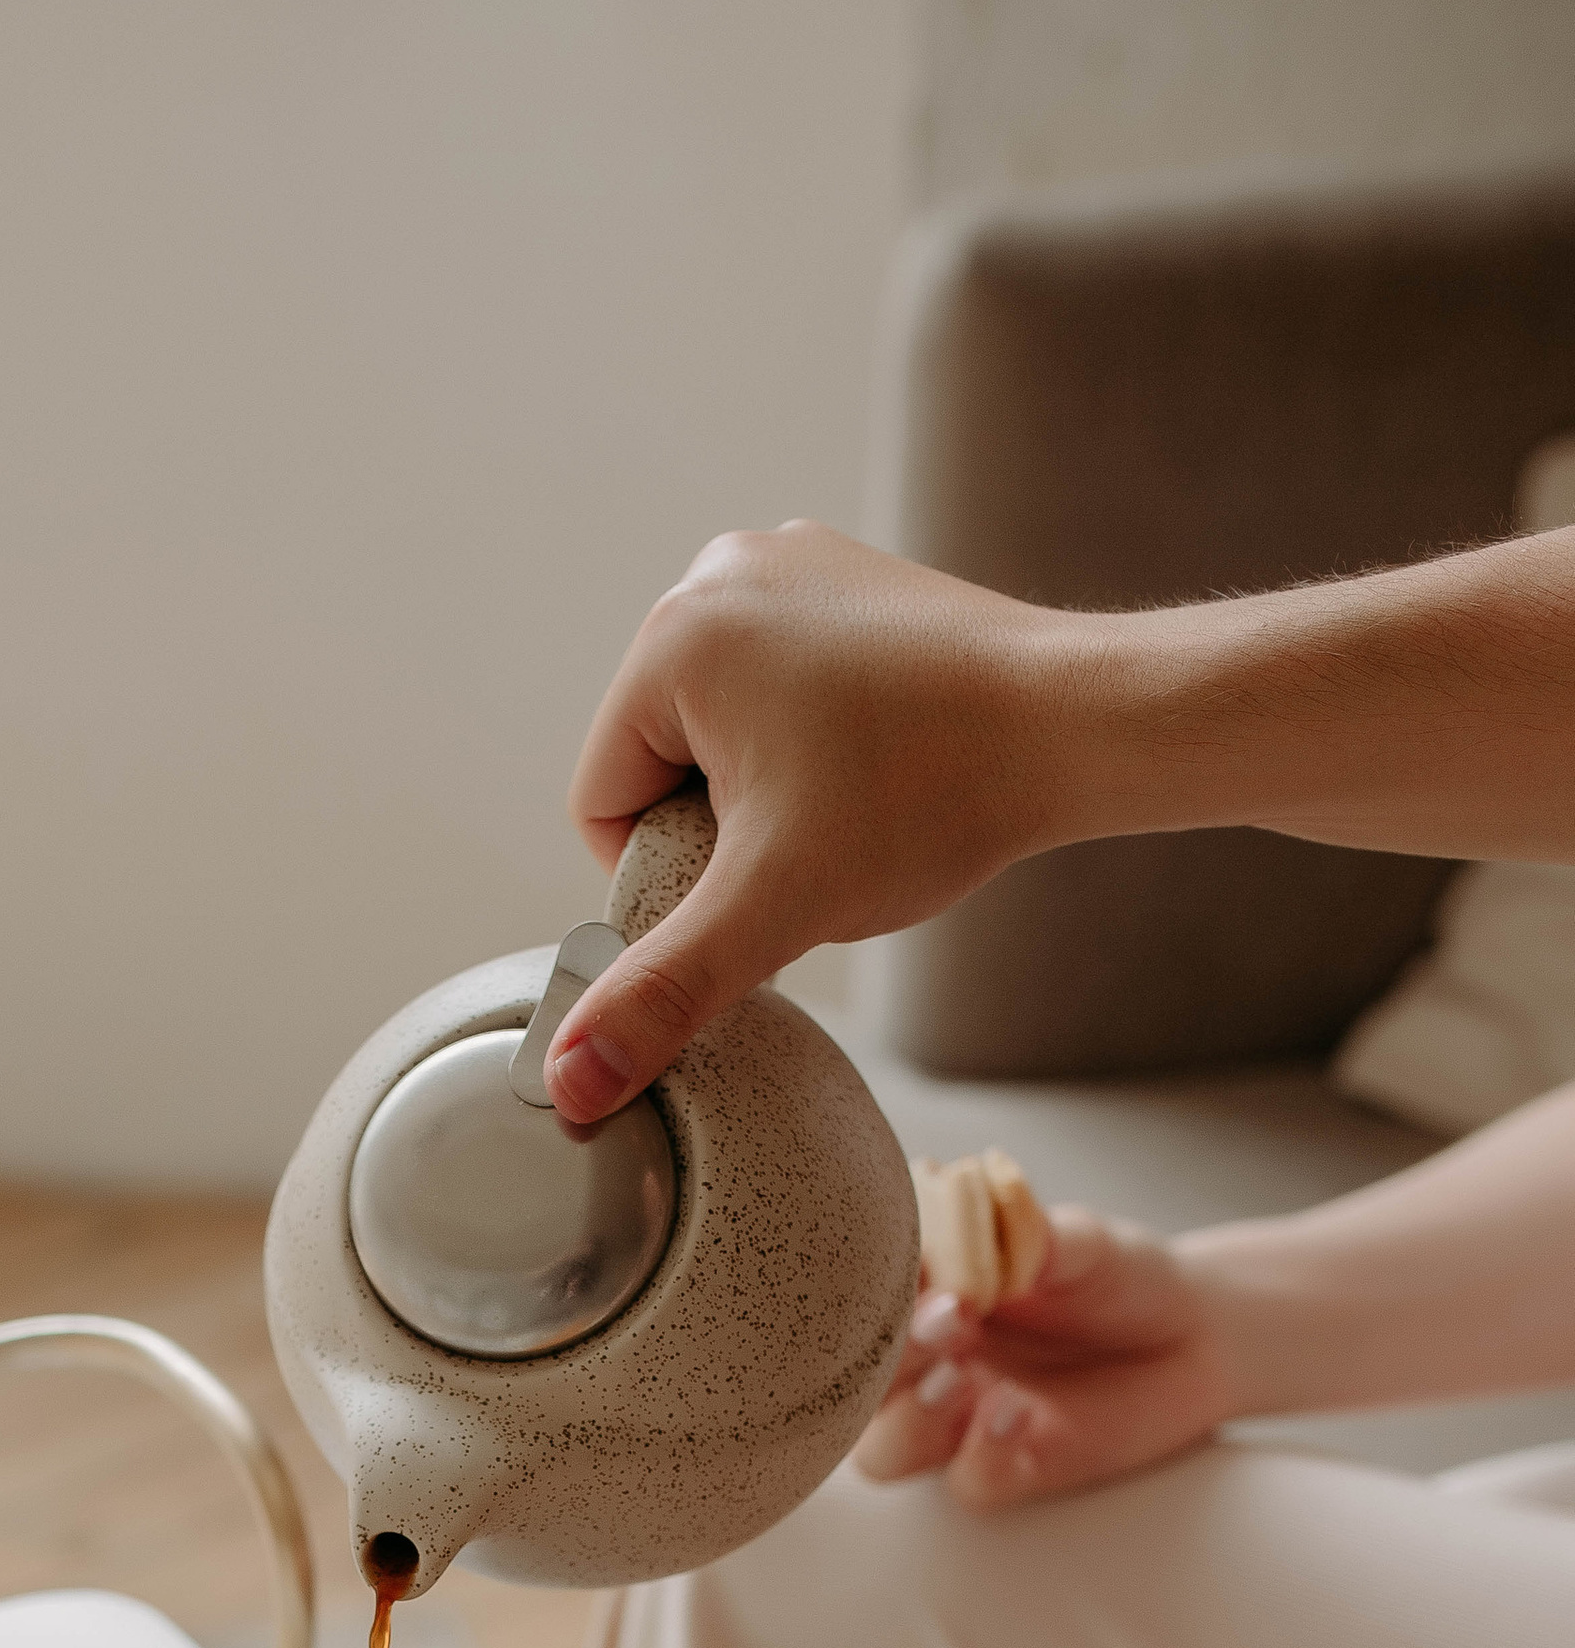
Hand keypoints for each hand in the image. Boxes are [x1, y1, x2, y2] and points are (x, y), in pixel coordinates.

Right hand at [546, 526, 1076, 1122]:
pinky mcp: (847, 575)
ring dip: (768, 793)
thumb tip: (567, 1085)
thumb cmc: (930, 796)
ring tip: (855, 804)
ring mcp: (788, 562)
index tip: (760, 881)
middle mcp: (717, 575)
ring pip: (723, 731)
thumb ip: (661, 996)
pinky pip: (783, 686)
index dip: (669, 876)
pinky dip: (814, 742)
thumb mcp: (773, 911)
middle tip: (816, 845)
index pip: (602, 803)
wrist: (1078, 724)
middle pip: (661, 762)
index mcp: (670, 636)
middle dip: (723, 828)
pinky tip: (880, 763)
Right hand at [854, 1211, 1243, 1506]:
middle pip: (855, 1386)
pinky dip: (980, 1454)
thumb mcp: (1081, 1241)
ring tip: (959, 1379)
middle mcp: (922, 1367)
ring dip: (911, 1418)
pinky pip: (968, 1482)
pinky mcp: (1008, 1470)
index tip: (904, 1271)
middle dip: (889, 1355)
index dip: (864, 1293)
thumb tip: (989, 1212)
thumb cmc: (1120, 1278)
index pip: (856, 1304)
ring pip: (885, 1451)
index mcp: (919, 1300)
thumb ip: (1031, 1234)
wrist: (1197, 1334)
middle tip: (946, 1318)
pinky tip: (1014, 1414)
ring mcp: (958, 1425)